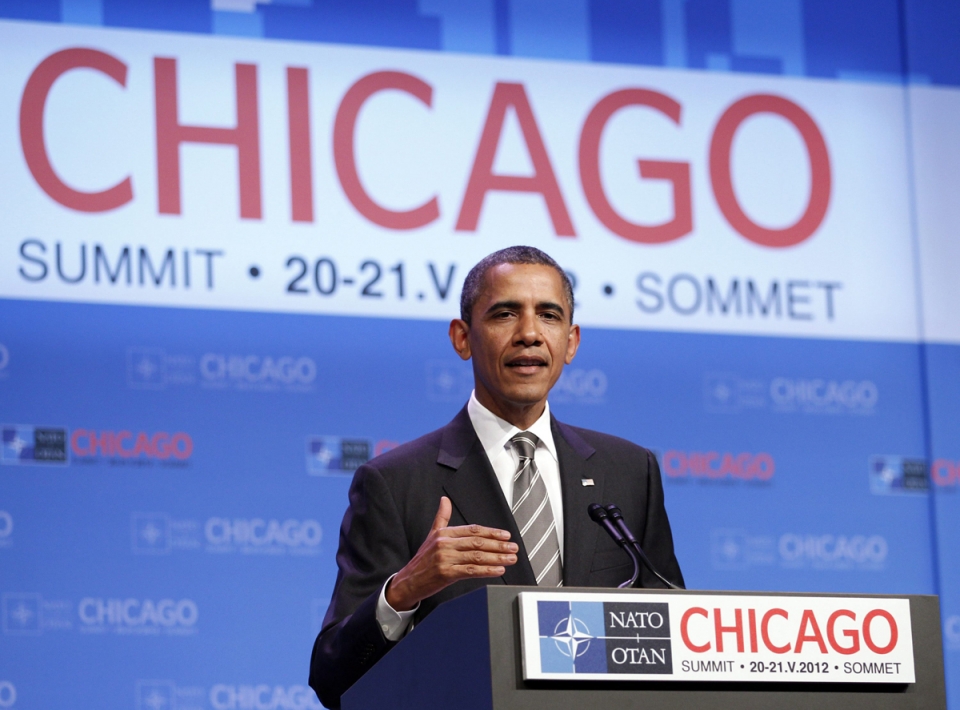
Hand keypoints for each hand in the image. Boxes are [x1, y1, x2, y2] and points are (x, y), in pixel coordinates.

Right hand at [385, 496, 517, 611]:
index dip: (491, 532)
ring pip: (476, 556)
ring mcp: (445, 559)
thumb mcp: (432, 535)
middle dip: (498, 545)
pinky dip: (487, 570)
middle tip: (513, 547)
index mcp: (443, 534)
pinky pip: (471, 571)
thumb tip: (445, 500)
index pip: (473, 530)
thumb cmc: (423, 560)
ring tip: (510, 559)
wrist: (408, 581)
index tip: (505, 535)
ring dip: (497, 558)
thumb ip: (441, 517)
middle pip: (477, 543)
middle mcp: (444, 544)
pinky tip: (498, 570)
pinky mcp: (446, 573)